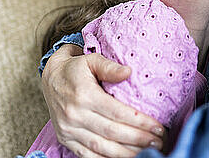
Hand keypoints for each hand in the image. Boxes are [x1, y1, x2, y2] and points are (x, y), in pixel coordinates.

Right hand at [41, 44, 164, 157]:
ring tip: (147, 153)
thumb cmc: (75, 68)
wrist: (50, 78)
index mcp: (84, 95)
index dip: (140, 122)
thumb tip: (129, 72)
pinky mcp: (66, 139)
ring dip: (126, 153)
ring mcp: (69, 130)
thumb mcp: (92, 60)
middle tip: (158, 142)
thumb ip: (110, 66)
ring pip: (102, 148)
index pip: (118, 113)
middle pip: (113, 132)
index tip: (158, 127)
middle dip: (139, 140)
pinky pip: (88, 156)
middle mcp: (75, 115)